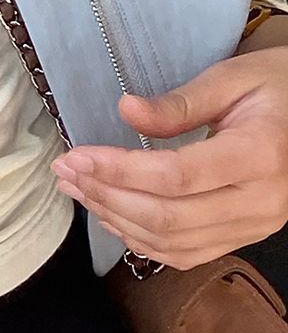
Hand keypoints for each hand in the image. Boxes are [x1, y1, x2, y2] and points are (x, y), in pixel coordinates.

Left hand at [50, 44, 287, 267]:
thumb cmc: (282, 88)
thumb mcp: (236, 78)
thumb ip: (179, 102)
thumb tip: (125, 111)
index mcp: (261, 154)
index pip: (175, 176)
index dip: (118, 170)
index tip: (76, 155)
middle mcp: (261, 201)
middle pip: (166, 216)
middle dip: (106, 196)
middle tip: (66, 172)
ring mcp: (255, 226)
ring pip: (170, 241)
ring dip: (115, 219)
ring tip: (78, 190)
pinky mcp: (245, 237)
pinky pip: (185, 254)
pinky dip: (141, 240)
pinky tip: (112, 216)